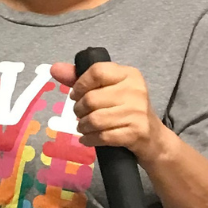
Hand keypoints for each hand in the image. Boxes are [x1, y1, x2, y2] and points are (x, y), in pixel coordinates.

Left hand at [50, 61, 167, 160]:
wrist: (153, 138)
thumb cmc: (127, 110)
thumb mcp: (110, 90)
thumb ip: (82, 79)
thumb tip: (54, 68)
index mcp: (129, 74)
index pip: (97, 71)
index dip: (80, 84)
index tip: (75, 95)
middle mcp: (136, 90)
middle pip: (92, 98)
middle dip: (78, 110)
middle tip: (80, 115)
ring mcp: (137, 112)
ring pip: (95, 119)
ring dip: (82, 126)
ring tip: (83, 127)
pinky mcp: (136, 132)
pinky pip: (103, 136)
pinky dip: (90, 139)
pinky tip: (88, 139)